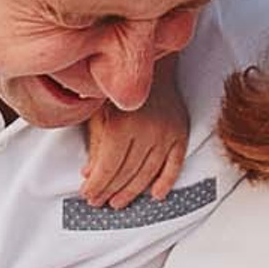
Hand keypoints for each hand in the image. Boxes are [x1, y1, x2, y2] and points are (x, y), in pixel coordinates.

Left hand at [82, 69, 189, 208]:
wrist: (151, 64)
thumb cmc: (118, 88)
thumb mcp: (98, 112)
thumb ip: (95, 143)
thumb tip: (89, 174)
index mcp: (121, 125)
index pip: (109, 167)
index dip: (97, 185)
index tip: (88, 195)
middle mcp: (146, 131)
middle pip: (127, 172)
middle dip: (110, 190)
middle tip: (100, 203)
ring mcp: (166, 134)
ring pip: (148, 172)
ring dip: (133, 191)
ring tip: (119, 202)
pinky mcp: (180, 133)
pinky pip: (175, 163)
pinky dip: (166, 181)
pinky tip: (156, 195)